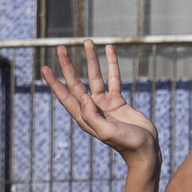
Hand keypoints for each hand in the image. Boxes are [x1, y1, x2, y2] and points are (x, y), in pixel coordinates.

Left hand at [40, 41, 157, 158]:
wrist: (145, 149)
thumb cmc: (127, 144)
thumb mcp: (107, 132)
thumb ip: (93, 116)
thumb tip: (83, 97)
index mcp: (85, 118)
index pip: (66, 97)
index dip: (55, 83)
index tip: (45, 68)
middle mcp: (91, 109)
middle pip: (76, 83)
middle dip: (68, 65)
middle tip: (60, 48)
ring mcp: (104, 104)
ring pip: (95, 77)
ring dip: (91, 60)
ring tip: (87, 42)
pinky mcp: (117, 100)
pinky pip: (113, 78)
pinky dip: (111, 64)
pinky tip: (109, 50)